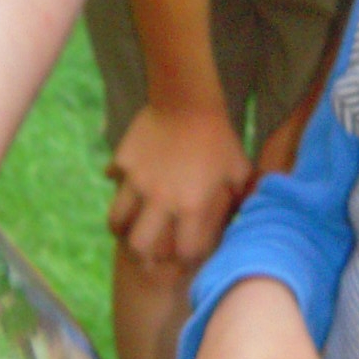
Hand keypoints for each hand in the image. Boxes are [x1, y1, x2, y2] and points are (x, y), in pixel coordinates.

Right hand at [107, 104, 252, 267]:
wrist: (187, 100)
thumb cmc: (218, 136)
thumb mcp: (238, 168)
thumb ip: (242, 197)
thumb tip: (245, 215)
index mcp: (191, 205)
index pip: (184, 251)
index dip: (187, 258)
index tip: (186, 254)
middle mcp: (161, 199)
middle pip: (138, 245)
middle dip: (141, 254)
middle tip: (146, 251)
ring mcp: (137, 181)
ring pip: (116, 220)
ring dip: (122, 227)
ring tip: (128, 226)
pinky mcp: (122, 162)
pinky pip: (113, 181)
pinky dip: (118, 185)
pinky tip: (127, 181)